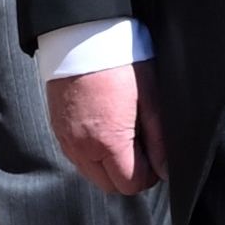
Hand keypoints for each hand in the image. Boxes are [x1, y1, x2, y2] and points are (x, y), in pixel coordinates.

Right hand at [47, 61, 164, 195]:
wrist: (83, 39)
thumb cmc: (120, 64)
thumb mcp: (151, 99)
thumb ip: (159, 139)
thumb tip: (166, 168)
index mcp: (107, 142)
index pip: (130, 184)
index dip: (150, 175)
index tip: (156, 157)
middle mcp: (81, 148)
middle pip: (110, 185)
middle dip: (130, 174)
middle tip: (143, 147)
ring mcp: (66, 141)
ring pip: (92, 174)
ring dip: (111, 165)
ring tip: (126, 135)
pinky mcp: (58, 131)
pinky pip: (78, 158)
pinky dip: (94, 154)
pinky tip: (106, 130)